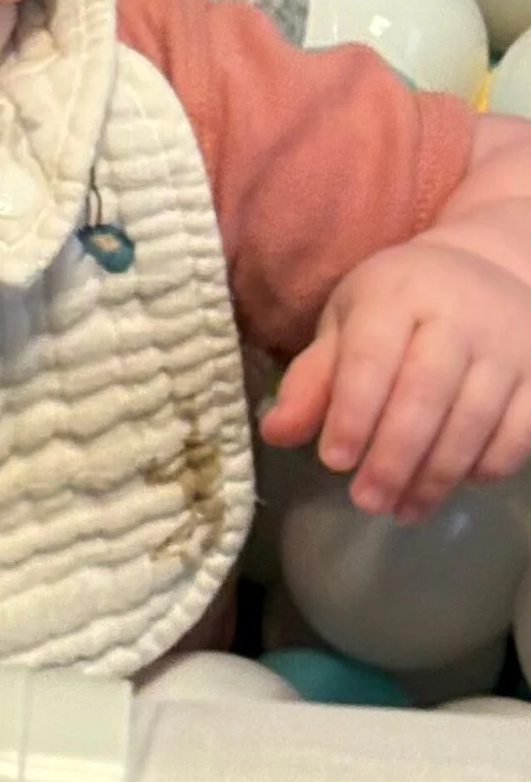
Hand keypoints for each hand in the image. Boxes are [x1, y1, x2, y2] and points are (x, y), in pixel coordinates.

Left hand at [261, 233, 530, 521]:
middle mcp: (460, 314)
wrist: (484, 272)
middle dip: (394, 456)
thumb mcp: (346, 325)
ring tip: (402, 509)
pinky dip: (484, 466)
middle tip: (367, 501)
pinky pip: (518, 432)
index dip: (352, 413)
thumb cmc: (397, 306)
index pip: (372, 357)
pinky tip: (452, 485)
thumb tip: (276, 433)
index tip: (334, 461)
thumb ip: (313, 379)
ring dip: (437, 474)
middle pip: (427, 394)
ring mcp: (511, 343)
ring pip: (476, 419)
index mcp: (397, 294)